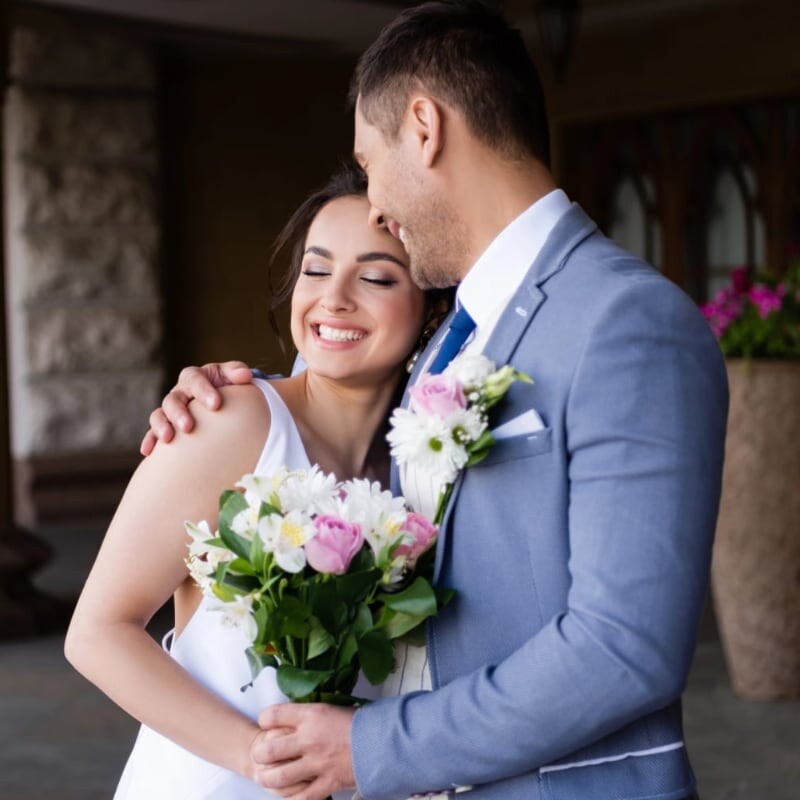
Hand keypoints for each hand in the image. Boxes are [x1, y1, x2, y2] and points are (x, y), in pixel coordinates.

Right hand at [139, 361, 253, 455]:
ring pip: (159, 415)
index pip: (194, 379)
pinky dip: (150, 441)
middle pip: (173, 399)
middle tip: (188, 426)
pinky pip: (152, 433)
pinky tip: (148, 452)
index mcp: (195, 378)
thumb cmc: (230, 389)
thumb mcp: (234, 377)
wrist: (224, 403)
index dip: (203, 390)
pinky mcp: (165, 426)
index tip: (216, 405)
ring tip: (168, 439)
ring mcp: (171, 410)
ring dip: (161, 426)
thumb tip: (244, 376)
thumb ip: (238, 373)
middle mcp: (179, 392)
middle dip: (179, 413)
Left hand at [251, 703, 355, 799]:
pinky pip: (301, 798)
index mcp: (311, 715)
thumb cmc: (361, 722)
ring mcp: (317, 764)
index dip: (265, 719)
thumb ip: (313, 713)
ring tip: (263, 777)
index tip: (265, 723)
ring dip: (267, 779)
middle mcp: (309, 739)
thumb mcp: (333, 708)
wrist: (384, 742)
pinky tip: (286, 797)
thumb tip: (297, 715)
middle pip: (268, 749)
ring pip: (279, 777)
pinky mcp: (327, 783)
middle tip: (259, 756)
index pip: (273, 715)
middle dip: (260, 754)